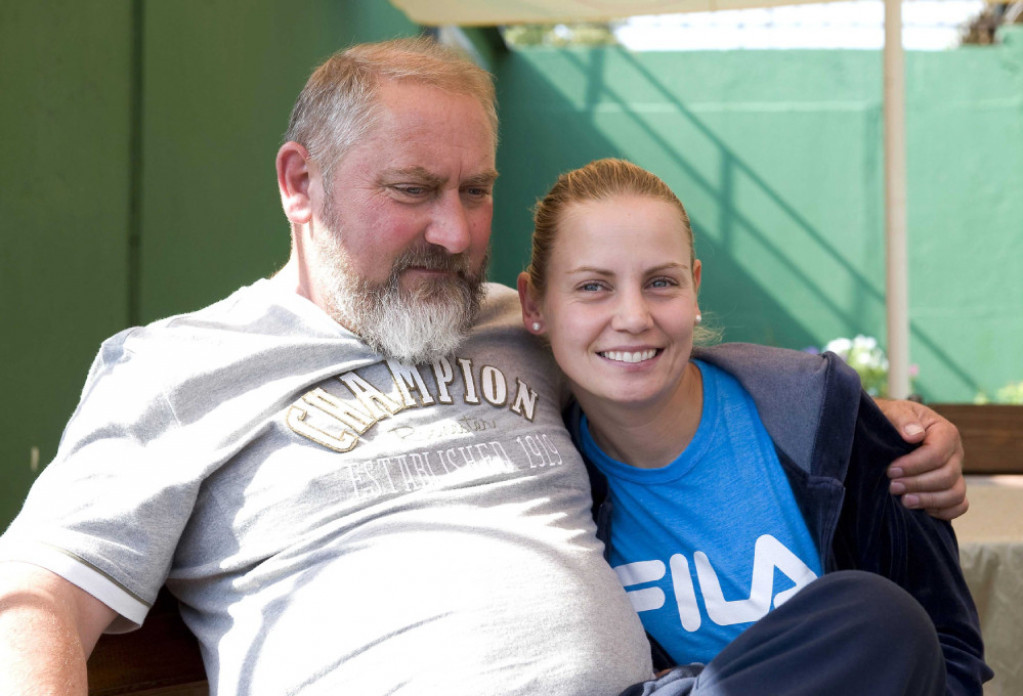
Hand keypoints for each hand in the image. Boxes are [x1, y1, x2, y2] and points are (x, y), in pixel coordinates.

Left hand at [875, 398, 967, 519]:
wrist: (891, 428)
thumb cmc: (893, 419)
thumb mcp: (895, 411)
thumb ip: (903, 419)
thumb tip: (914, 435)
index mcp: (945, 432)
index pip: (937, 454)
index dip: (914, 465)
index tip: (891, 470)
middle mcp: (956, 454)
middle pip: (946, 476)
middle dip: (918, 484)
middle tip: (892, 487)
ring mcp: (956, 472)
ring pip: (955, 493)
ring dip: (929, 500)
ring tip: (905, 501)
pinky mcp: (951, 487)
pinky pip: (959, 505)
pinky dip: (944, 511)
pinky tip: (921, 510)